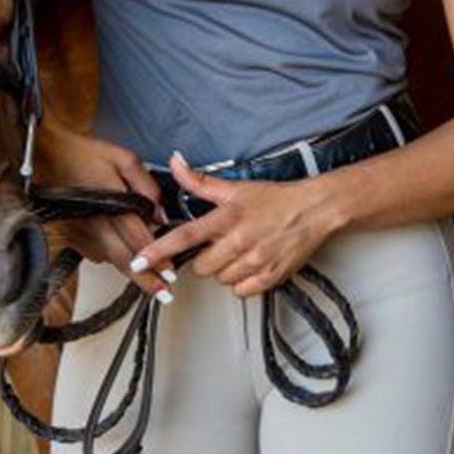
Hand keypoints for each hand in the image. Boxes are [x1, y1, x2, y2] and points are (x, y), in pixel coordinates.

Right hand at [33, 124, 170, 301]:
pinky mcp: (70, 236)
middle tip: (164, 294)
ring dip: (129, 269)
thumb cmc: (83, 153)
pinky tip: (121, 249)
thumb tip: (160, 214)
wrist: (42, 155)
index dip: (157, 260)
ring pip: (109, 259)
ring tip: (149, 276)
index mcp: (111, 202)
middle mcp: (94, 223)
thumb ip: (146, 186)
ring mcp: (79, 232)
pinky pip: (95, 253)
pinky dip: (111, 255)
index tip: (171, 276)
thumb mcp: (123, 158)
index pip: (138, 239)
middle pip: (123, 259)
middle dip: (145, 281)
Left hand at [133, 154, 337, 298]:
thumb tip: (175, 162)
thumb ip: (200, 181)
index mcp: (228, 217)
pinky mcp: (270, 277)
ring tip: (243, 252)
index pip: (185, 236)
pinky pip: (240, 291)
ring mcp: (256, 261)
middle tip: (224, 244)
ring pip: (221, 279)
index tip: (138, 262)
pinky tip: (253, 264)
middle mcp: (240, 241)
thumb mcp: (237, 187)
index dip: (158, 250)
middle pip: (201, 266)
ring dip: (226, 270)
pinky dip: (243, 282)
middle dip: (207, 258)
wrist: (315, 211)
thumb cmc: (276, 199)